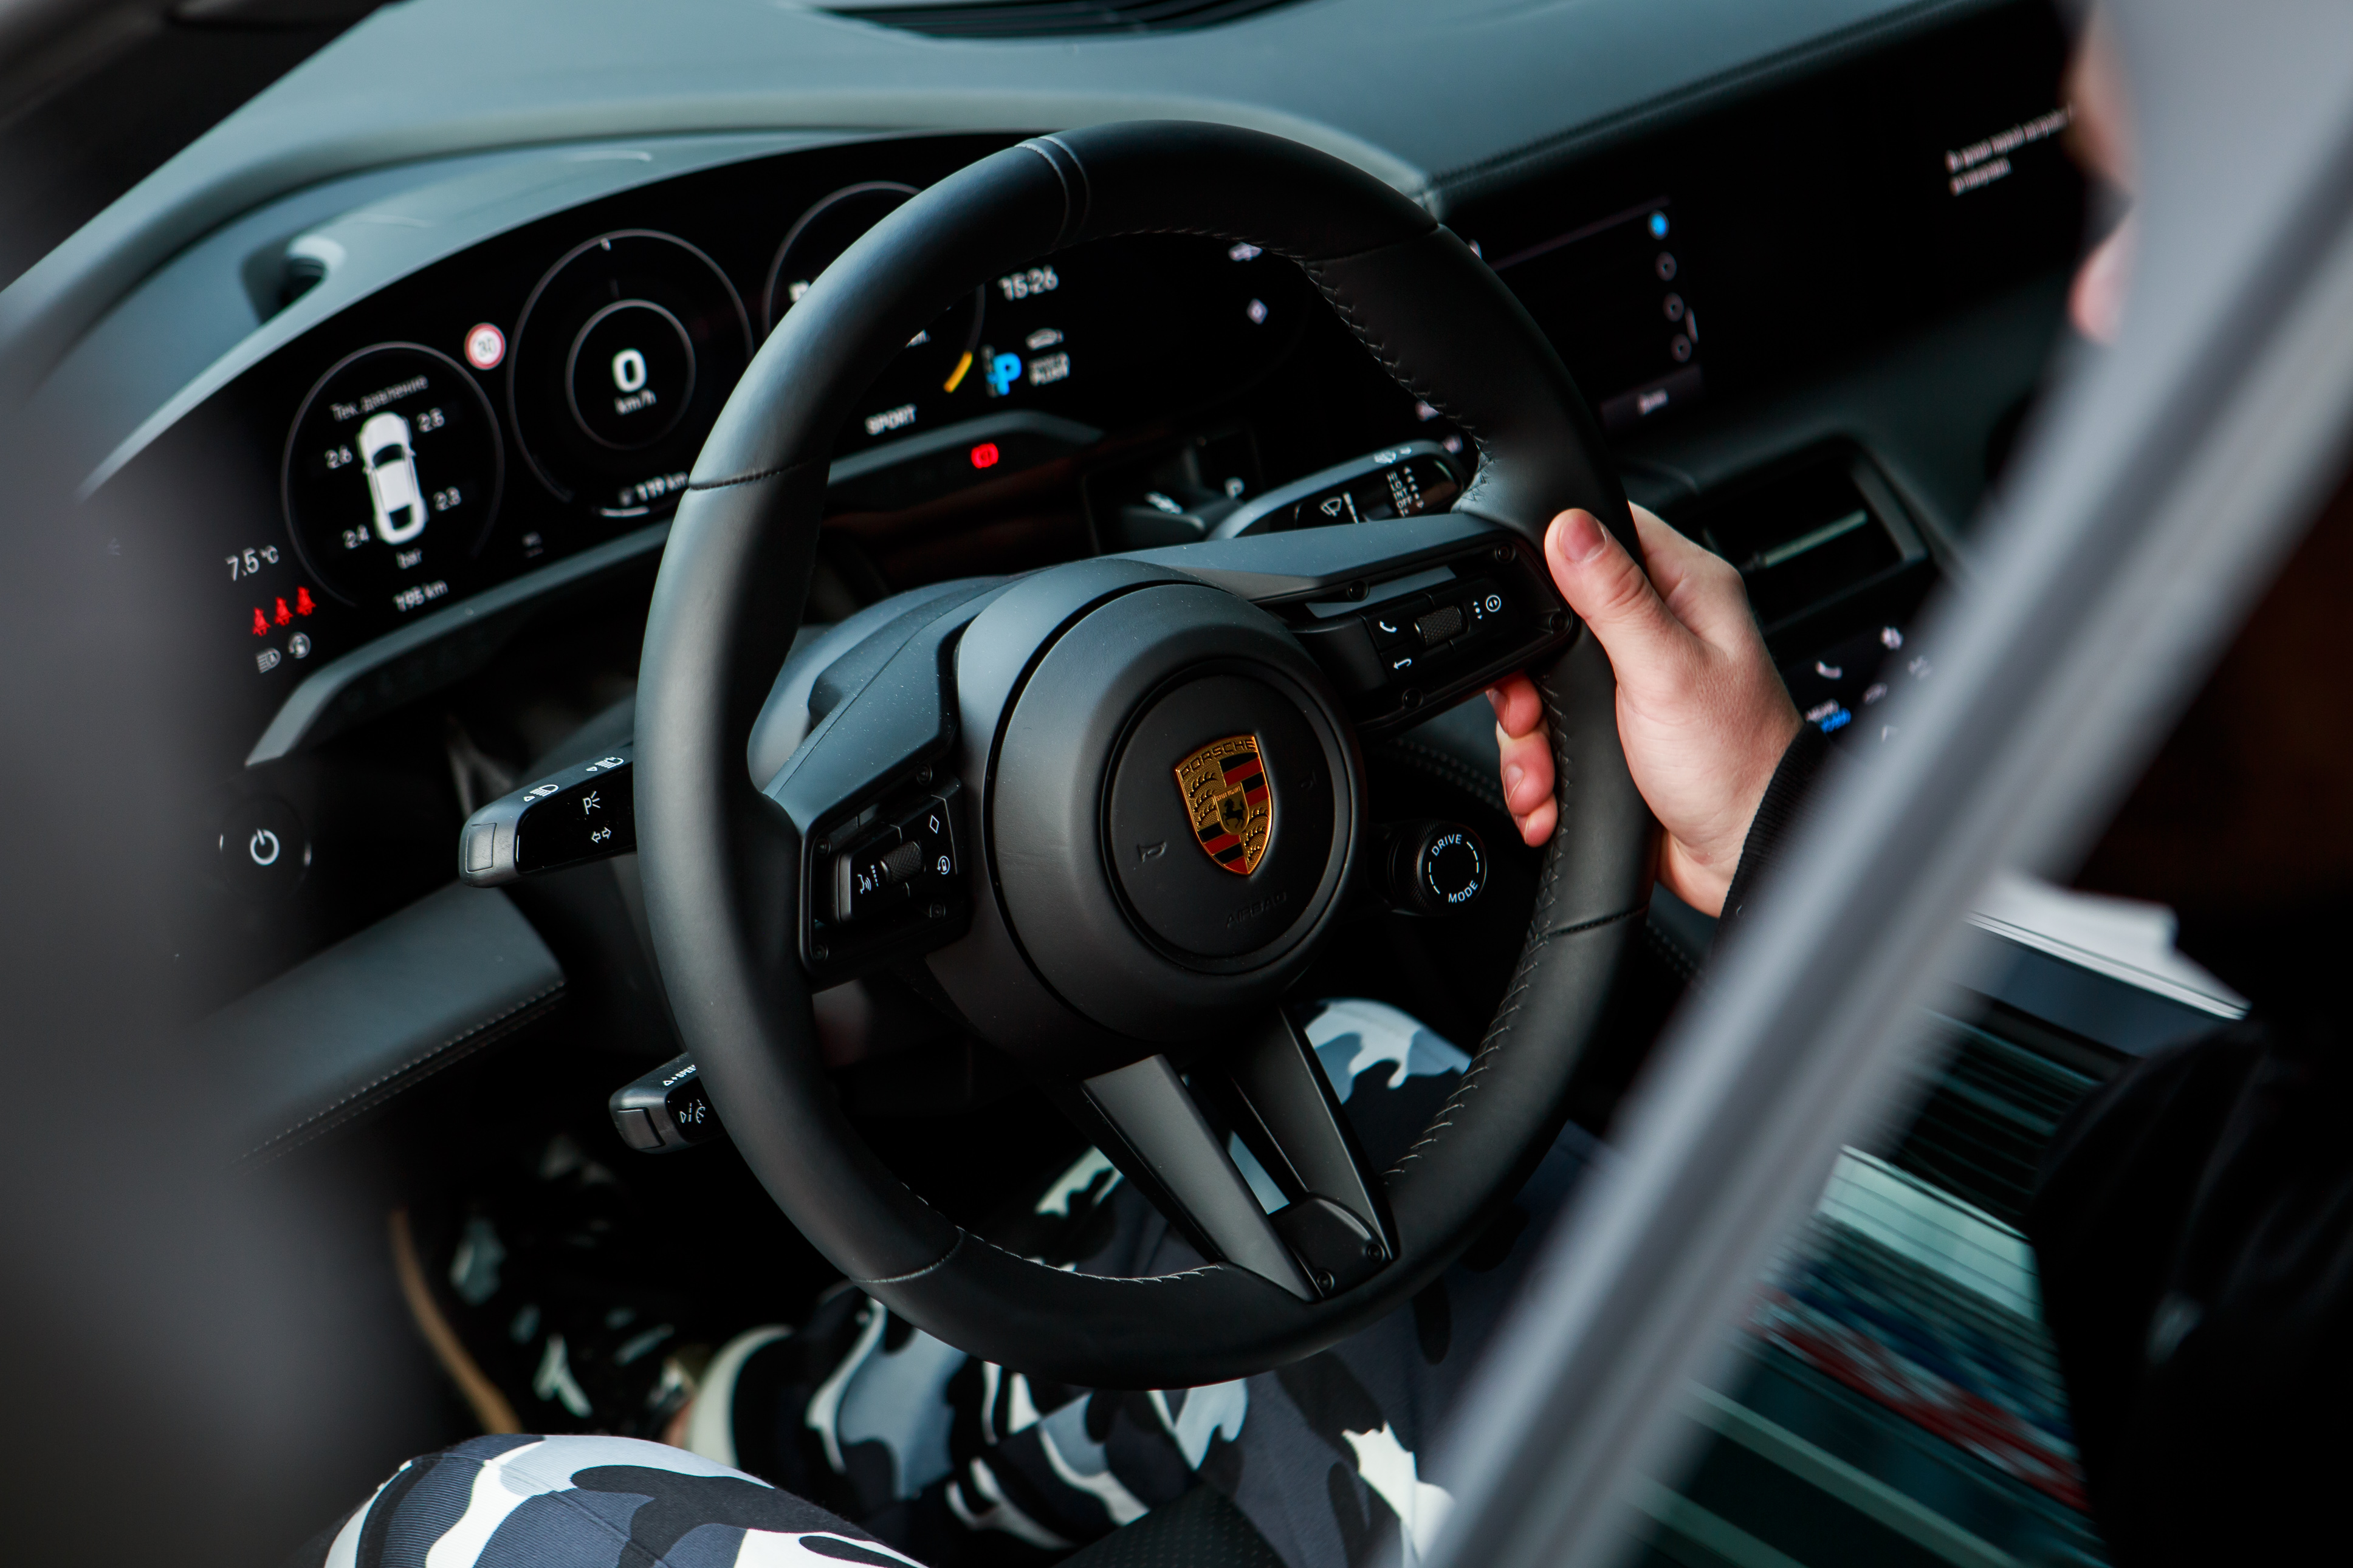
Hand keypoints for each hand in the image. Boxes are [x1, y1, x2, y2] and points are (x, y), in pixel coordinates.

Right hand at [1489, 503, 1800, 916]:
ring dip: (1527, 737)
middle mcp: (1658, 628)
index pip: (1605, 531)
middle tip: (1526, 711)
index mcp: (1684, 589)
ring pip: (1542, 682)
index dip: (1554, 555)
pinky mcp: (1613, 729)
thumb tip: (1568, 527)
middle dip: (1525, 677)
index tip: (1529, 604)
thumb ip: (1614, 598)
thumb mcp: (1666, 670)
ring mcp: (1632, 681)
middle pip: (1554, 616)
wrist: (1743, 853)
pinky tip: (1548, 792)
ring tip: (1541, 772)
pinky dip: (1539, 767)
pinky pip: (1551, 731)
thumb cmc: (1734, 762)